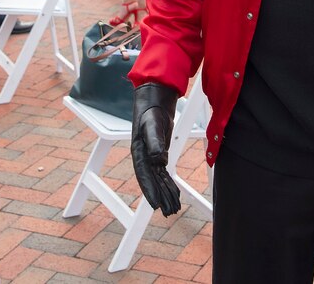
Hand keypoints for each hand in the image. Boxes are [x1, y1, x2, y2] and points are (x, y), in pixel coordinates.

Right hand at [130, 83, 180, 215]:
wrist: (154, 101)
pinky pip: (164, 173)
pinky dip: (169, 183)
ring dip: (166, 193)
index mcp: (138, 152)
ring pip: (159, 180)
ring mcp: (151, 156)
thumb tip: (160, 160)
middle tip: (170, 212)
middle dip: (161, 197)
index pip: (144, 176)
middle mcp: (144, 157)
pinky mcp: (159, 153)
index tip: (156, 205)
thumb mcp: (152, 125)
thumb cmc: (150, 112)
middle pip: (152, 182)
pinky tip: (175, 193)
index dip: (150, 191)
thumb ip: (155, 142)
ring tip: (174, 208)